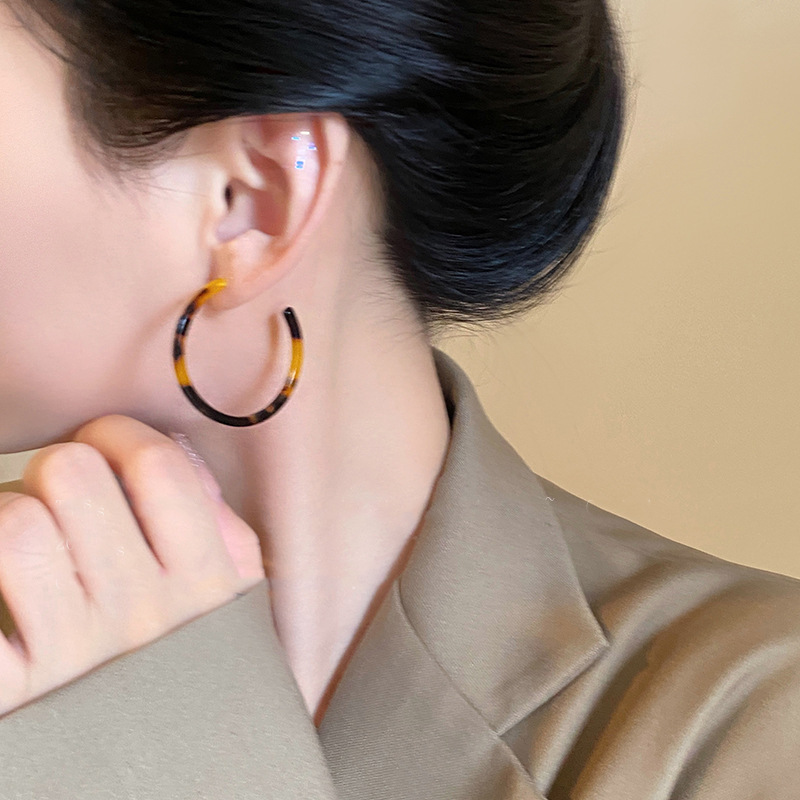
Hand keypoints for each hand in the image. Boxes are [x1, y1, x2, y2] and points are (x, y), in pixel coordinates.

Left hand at [0, 415, 265, 717]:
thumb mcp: (239, 609)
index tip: (104, 443)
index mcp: (204, 582)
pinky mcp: (14, 695)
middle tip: (61, 500)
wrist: (175, 792)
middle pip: (72, 474)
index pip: (156, 465)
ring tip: (19, 543)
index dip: (117, 433)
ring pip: (12, 524)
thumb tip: (179, 457)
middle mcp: (142, 611)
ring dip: (5, 516)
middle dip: (58, 470)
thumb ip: (225, 531)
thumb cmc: (199, 685)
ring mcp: (72, 654)